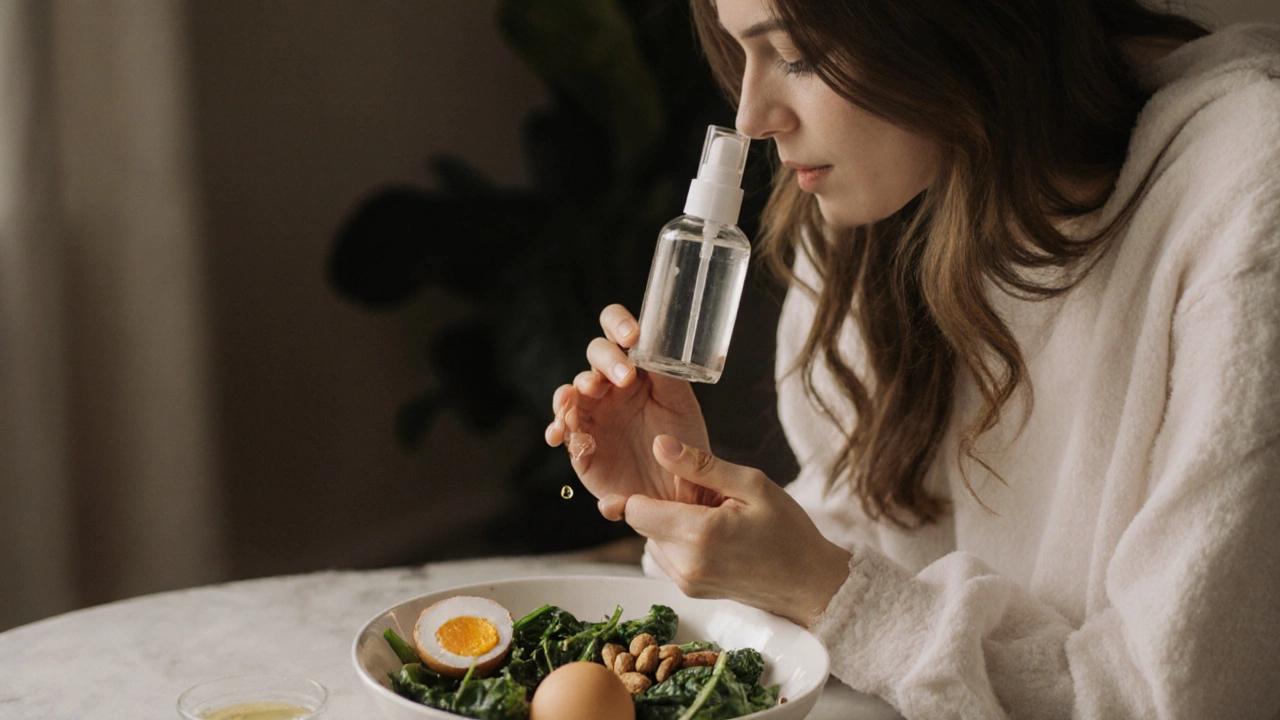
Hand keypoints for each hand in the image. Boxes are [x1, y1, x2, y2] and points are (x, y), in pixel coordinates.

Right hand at [545, 304, 717, 519]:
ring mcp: (593, 414)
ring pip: (570, 390)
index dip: (617, 323)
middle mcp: (611, 386)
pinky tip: (560, 433)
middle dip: (604, 361)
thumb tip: (654, 347)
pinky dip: (556, 427)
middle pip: (594, 355)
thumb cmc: (683, 443)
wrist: (678, 491)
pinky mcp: (581, 445)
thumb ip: (667, 375)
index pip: (618, 332)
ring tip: (577, 398)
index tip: (631, 336)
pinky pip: (562, 430)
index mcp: (636, 367)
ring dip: (570, 390)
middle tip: (623, 377)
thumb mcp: (681, 404)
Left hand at [624, 435, 852, 626]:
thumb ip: (699, 465)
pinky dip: (681, 541)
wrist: (809, 583)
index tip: (678, 483)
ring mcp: (686, 582)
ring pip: (653, 539)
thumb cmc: (789, 532)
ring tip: (715, 519)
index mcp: (698, 534)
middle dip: (667, 504)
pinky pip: (667, 555)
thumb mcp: (751, 485)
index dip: (647, 489)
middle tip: (710, 501)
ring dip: (673, 524)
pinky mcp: (690, 589)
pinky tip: (714, 536)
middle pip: (643, 523)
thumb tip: (659, 446)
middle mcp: (685, 564)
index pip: (634, 509)